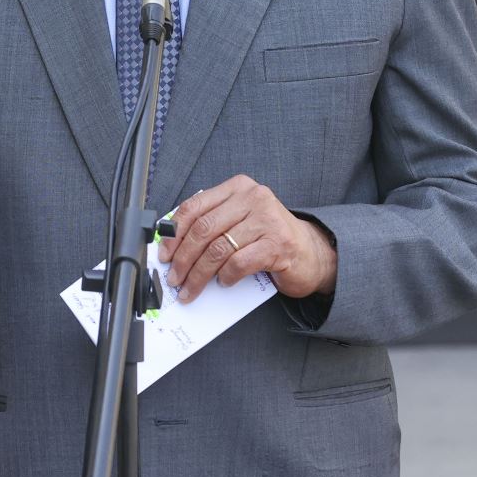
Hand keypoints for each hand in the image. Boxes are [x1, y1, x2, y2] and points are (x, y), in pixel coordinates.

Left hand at [157, 175, 336, 301]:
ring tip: (190, 288)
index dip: (175, 232)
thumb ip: (214, 224)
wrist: (311, 252)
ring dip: (198, 274)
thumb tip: (174, 245)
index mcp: (238, 188)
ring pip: (218, 249)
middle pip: (204, 229)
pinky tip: (223, 283)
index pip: (196, 206)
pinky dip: (226, 277)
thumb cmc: (269, 237)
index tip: (165, 253)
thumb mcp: (240, 221)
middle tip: (174, 277)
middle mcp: (253, 198)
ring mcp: (267, 220)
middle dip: (183, 258)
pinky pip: (239, 263)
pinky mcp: (277, 244)